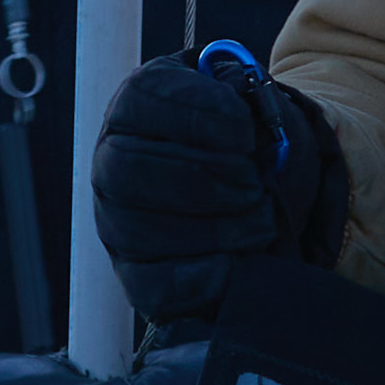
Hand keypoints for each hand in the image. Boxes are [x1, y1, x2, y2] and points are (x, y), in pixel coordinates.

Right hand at [90, 50, 347, 325]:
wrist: (271, 196)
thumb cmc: (254, 146)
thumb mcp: (254, 110)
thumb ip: (248, 102)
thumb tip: (247, 115)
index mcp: (138, 107)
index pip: (141, 99)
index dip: (195, 114)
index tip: (246, 133)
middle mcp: (112, 161)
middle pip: (125, 167)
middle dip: (202, 177)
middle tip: (255, 185)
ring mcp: (117, 222)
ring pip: (137, 228)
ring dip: (213, 228)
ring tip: (261, 222)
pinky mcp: (136, 275)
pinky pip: (153, 285)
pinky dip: (204, 275)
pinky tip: (240, 259)